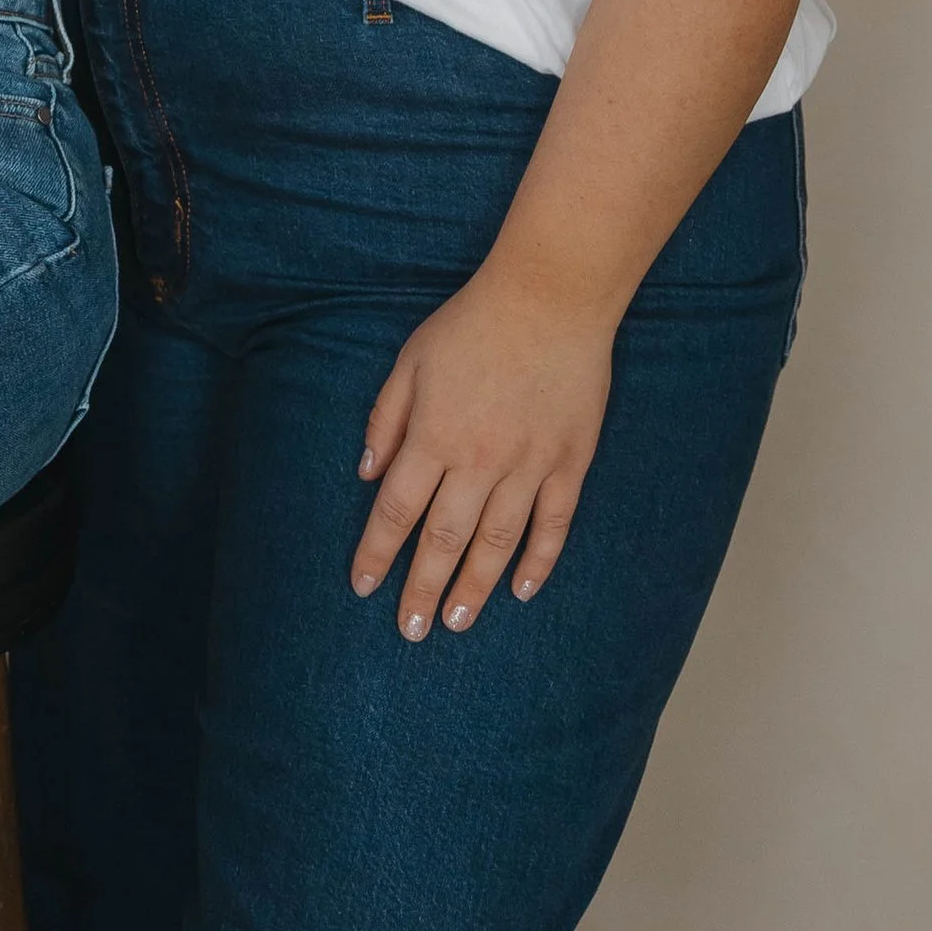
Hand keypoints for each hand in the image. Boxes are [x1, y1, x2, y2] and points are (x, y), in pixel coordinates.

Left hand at [351, 263, 616, 637]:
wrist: (549, 300)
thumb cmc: (470, 325)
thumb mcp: (410, 361)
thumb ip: (387, 419)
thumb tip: (366, 472)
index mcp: (433, 436)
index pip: (395, 510)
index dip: (377, 552)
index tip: (363, 586)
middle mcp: (478, 461)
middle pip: (443, 540)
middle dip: (422, 589)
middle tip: (409, 630)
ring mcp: (528, 467)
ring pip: (496, 544)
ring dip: (474, 589)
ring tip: (456, 623)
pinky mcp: (568, 464)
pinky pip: (553, 525)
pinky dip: (537, 562)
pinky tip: (521, 590)